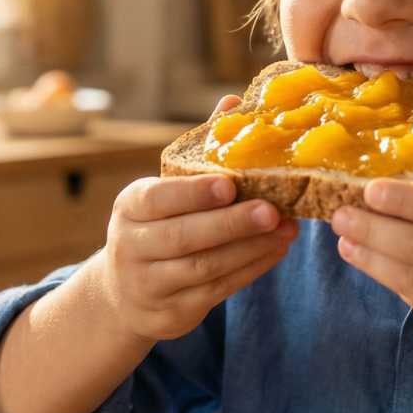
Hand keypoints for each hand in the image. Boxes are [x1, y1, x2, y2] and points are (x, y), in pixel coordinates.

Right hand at [95, 95, 298, 342]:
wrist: (125, 292)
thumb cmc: (159, 223)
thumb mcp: (168, 187)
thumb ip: (202, 148)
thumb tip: (235, 99)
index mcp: (131, 206)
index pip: (159, 198)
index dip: (194, 193)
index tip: (230, 184)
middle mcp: (132, 246)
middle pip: (184, 237)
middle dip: (232, 224)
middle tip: (273, 210)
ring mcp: (149, 284)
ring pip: (204, 268)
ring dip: (250, 249)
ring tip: (287, 229)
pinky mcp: (171, 313)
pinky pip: (217, 291)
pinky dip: (250, 270)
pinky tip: (276, 250)